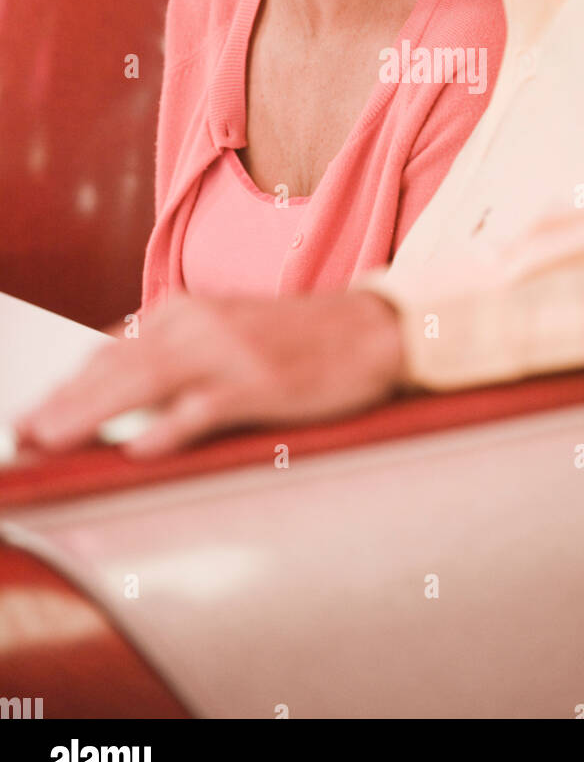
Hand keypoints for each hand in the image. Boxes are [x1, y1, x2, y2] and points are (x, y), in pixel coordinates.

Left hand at [14, 290, 405, 458]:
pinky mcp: (260, 383)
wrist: (371, 328)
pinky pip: (201, 409)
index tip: (31, 417)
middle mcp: (199, 324)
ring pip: (141, 384)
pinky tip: (137, 450)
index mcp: (187, 311)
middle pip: (112, 368)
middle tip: (23, 436)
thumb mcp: (226, 331)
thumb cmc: (298, 338)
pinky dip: (166, 429)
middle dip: (61, 405)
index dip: (64, 387)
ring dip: (90, 415)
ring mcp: (229, 353)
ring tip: (51, 441)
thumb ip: (175, 353)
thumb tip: (117, 390)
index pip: (107, 352)